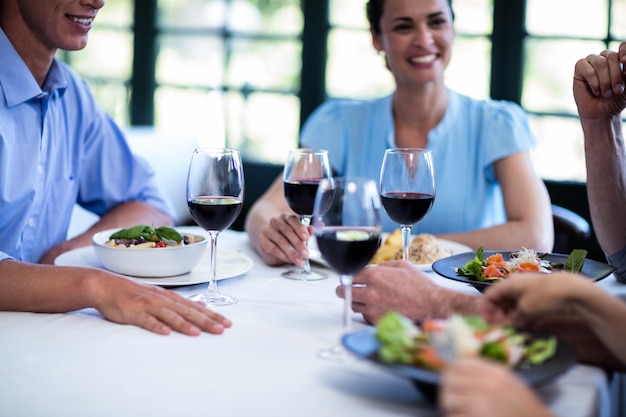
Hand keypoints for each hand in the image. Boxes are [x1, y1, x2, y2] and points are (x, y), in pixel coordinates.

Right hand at [91, 275, 231, 335]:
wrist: (107, 286)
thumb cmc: (135, 294)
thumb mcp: (162, 295)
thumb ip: (181, 302)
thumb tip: (201, 304)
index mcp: (170, 298)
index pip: (196, 308)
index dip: (212, 315)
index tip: (227, 324)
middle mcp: (163, 300)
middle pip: (188, 312)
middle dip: (205, 321)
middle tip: (221, 330)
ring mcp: (148, 305)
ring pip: (170, 315)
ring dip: (184, 324)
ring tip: (198, 333)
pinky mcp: (134, 312)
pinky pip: (146, 320)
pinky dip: (156, 326)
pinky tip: (165, 333)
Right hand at [256, 212, 310, 265]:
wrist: (270, 240)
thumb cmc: (286, 235)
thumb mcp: (297, 233)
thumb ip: (305, 231)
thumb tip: (312, 229)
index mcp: (286, 217)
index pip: (293, 220)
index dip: (300, 229)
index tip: (307, 237)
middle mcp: (276, 222)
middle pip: (287, 231)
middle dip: (298, 243)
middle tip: (305, 253)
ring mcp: (268, 230)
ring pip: (281, 241)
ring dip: (291, 252)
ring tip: (299, 260)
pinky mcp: (262, 240)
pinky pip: (273, 248)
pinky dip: (283, 255)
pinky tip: (289, 260)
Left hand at [336, 261, 476, 323]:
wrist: (431, 306)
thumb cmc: (421, 287)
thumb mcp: (402, 266)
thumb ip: (384, 265)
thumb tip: (374, 268)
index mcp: (375, 276)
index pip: (351, 275)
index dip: (350, 276)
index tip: (349, 278)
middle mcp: (371, 293)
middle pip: (344, 292)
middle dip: (343, 289)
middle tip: (344, 289)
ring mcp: (373, 309)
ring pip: (353, 305)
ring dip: (355, 301)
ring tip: (361, 298)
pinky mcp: (377, 321)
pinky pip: (364, 316)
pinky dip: (367, 312)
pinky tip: (374, 308)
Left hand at [440, 357, 553, 416]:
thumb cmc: (526, 410)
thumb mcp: (510, 383)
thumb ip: (487, 373)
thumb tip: (461, 364)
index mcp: (495, 373)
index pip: (460, 363)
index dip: (453, 371)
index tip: (452, 380)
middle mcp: (485, 385)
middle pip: (449, 380)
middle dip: (448, 390)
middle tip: (454, 400)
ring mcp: (478, 404)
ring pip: (448, 400)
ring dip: (451, 407)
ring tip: (462, 412)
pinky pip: (454, 416)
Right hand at [480, 272, 582, 327]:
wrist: (573, 291)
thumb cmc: (545, 296)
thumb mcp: (525, 310)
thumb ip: (512, 319)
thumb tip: (503, 327)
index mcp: (508, 284)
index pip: (489, 296)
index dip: (486, 309)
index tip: (488, 324)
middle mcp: (516, 287)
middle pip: (500, 301)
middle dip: (498, 315)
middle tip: (501, 329)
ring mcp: (528, 292)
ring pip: (513, 306)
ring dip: (511, 319)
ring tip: (513, 331)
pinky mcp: (539, 299)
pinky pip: (525, 309)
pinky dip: (523, 318)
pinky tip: (527, 329)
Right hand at [573, 42, 625, 119]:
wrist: (602, 113)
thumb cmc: (616, 99)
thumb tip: (624, 60)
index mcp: (619, 58)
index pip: (623, 46)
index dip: (625, 52)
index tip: (625, 62)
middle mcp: (606, 57)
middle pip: (612, 56)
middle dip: (616, 76)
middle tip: (617, 90)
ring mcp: (592, 60)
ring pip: (600, 63)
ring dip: (605, 81)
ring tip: (606, 93)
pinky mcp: (580, 67)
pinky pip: (588, 70)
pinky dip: (594, 83)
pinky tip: (595, 91)